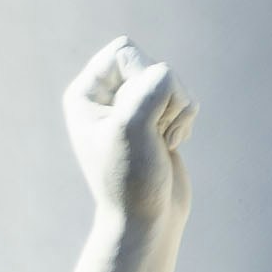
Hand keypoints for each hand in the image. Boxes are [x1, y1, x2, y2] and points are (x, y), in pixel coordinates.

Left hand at [64, 37, 193, 236]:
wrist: (148, 221)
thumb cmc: (132, 181)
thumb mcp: (134, 128)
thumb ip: (151, 88)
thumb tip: (167, 74)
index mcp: (86, 94)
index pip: (125, 50)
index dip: (144, 74)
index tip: (142, 113)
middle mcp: (107, 97)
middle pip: (152, 63)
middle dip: (165, 95)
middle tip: (155, 130)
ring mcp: (133, 109)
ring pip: (173, 82)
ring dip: (178, 111)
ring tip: (163, 141)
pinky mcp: (158, 121)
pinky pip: (184, 99)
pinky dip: (186, 120)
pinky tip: (172, 145)